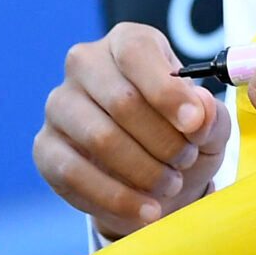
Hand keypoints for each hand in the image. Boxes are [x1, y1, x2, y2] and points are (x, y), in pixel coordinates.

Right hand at [35, 24, 230, 238]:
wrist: (152, 178)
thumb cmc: (178, 136)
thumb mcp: (208, 125)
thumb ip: (210, 115)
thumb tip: (200, 112)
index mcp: (126, 43)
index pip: (136, 53)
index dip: (167, 91)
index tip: (195, 125)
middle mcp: (84, 65)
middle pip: (121, 100)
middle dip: (162, 141)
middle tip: (186, 162)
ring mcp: (59, 106)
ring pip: (99, 139)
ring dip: (143, 171)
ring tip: (170, 186)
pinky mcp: (45, 148)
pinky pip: (75, 174)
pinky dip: (116, 198)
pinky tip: (145, 210)